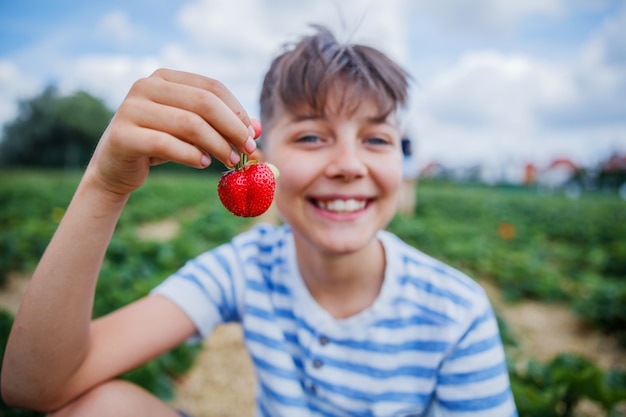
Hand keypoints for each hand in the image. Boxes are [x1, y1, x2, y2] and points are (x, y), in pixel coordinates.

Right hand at [87, 68, 255, 195]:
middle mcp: (145, 86)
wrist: (115, 168)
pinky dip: (192, 155)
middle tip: (247, 151)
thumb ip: (221, 126)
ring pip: (189, 124)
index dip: (237, 111)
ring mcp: (130, 109)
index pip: (211, 87)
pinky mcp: (123, 135)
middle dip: (232, 128)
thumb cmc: (159, 146)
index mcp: (163, 78)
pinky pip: (167, 144)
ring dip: (217, 145)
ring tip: (230, 161)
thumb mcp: (191, 132)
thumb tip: (256, 129)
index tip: (252, 135)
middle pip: (204, 103)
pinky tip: (204, 163)